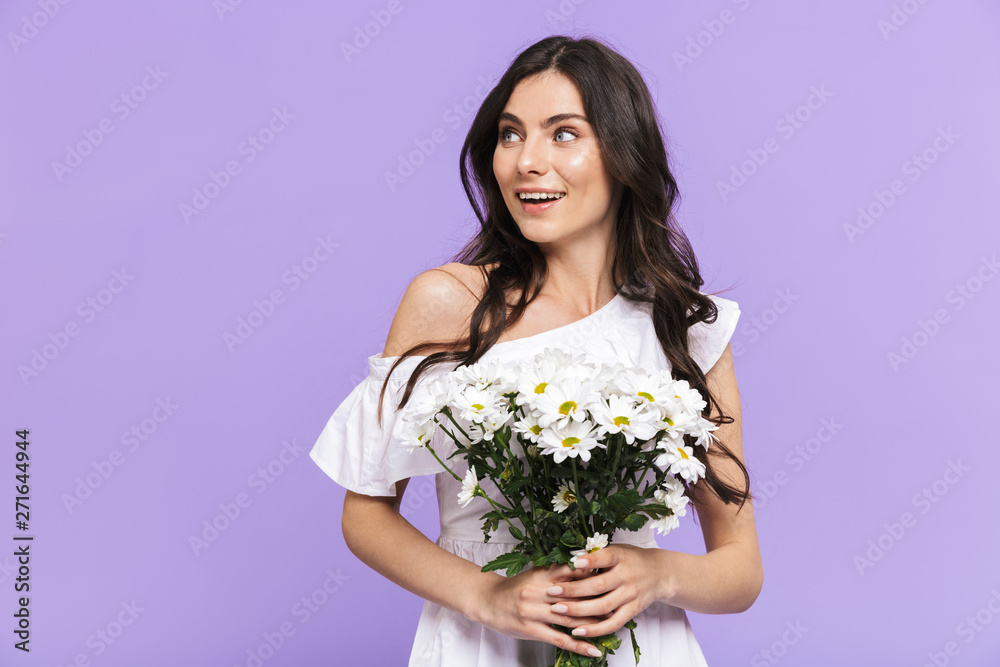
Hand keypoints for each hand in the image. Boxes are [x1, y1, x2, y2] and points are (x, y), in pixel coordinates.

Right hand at [474, 562, 610, 657]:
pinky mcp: (532, 629)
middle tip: (618, 602)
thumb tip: (584, 568)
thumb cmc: (515, 588)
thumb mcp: (535, 574)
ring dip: (593, 623)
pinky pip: (560, 638)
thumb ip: (556, 573)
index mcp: (542, 574)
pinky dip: (579, 645)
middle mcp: (539, 591)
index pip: (571, 572)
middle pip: (575, 596)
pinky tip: (594, 649)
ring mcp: (535, 611)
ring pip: (570, 618)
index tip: (610, 577)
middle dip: (598, 600)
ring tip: (613, 626)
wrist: (488, 601)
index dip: (592, 575)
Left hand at [549, 544, 664, 638]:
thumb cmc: (631, 559)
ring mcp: (630, 595)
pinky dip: (595, 629)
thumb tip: (568, 558)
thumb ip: (597, 554)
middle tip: (551, 592)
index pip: (606, 558)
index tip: (573, 563)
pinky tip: (577, 630)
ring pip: (603, 606)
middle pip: (599, 585)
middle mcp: (626, 576)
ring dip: (579, 610)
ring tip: (558, 610)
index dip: (590, 561)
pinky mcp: (632, 610)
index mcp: (621, 557)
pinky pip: (613, 623)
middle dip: (573, 590)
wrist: (659, 573)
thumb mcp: (617, 549)